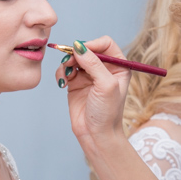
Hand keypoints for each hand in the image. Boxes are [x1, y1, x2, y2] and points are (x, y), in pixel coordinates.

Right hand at [54, 37, 131, 152]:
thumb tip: (78, 46)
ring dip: (67, 63)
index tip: (81, 51)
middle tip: (69, 62)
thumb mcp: (105, 85)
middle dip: (76, 53)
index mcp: (119, 66)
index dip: (92, 44)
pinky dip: (61, 73)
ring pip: (74, 58)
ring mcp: (89, 75)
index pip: (105, 44)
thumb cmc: (107, 113)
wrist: (96, 135)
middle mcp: (104, 69)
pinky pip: (66, 70)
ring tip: (65, 75)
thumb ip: (93, 63)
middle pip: (87, 49)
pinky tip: (62, 83)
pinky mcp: (76, 83)